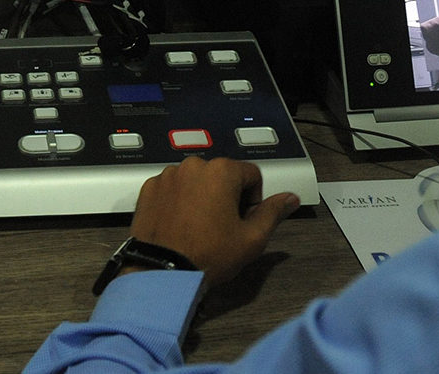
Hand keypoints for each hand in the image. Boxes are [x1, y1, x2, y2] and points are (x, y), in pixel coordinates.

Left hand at [128, 156, 300, 291]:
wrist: (162, 273)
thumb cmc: (208, 255)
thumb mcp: (251, 238)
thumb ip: (273, 212)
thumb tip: (290, 198)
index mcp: (221, 171)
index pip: (251, 174)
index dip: (253, 199)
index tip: (244, 220)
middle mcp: (192, 166)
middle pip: (222, 175)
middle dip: (227, 196)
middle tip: (223, 227)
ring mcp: (167, 176)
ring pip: (196, 181)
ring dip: (202, 197)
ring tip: (199, 227)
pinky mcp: (148, 189)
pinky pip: (172, 189)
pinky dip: (178, 201)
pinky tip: (180, 225)